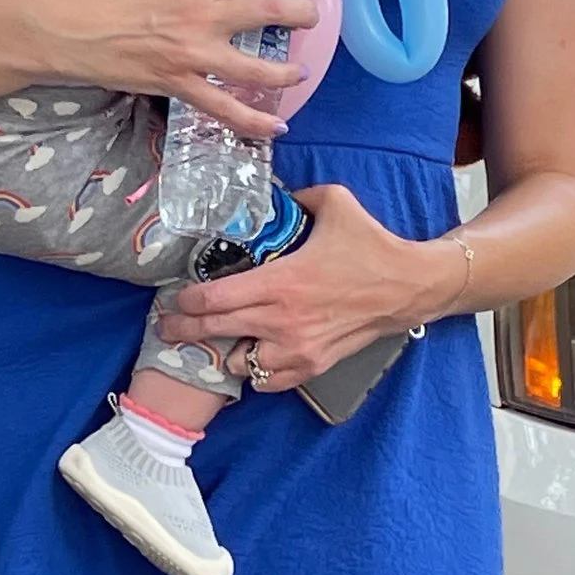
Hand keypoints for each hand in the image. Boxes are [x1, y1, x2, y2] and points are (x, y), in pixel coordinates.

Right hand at [7, 0, 314, 142]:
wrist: (65, 28)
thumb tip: (225, 1)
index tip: (291, 1)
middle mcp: (202, 18)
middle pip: (268, 16)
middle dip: (299, 21)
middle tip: (307, 25)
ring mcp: (191, 56)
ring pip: (256, 71)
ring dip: (284, 75)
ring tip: (297, 76)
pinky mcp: (176, 86)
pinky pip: (225, 108)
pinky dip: (254, 121)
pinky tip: (274, 127)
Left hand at [160, 182, 456, 390]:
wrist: (408, 287)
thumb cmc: (371, 246)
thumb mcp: (335, 203)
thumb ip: (300, 195)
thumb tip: (281, 193)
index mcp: (281, 282)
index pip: (214, 299)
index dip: (186, 300)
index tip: (175, 297)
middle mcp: (282, 320)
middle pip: (214, 331)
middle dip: (183, 330)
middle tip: (166, 327)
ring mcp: (297, 349)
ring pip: (239, 363)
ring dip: (223, 351)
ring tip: (216, 339)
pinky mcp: (313, 365)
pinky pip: (268, 381)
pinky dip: (255, 372)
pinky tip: (251, 357)